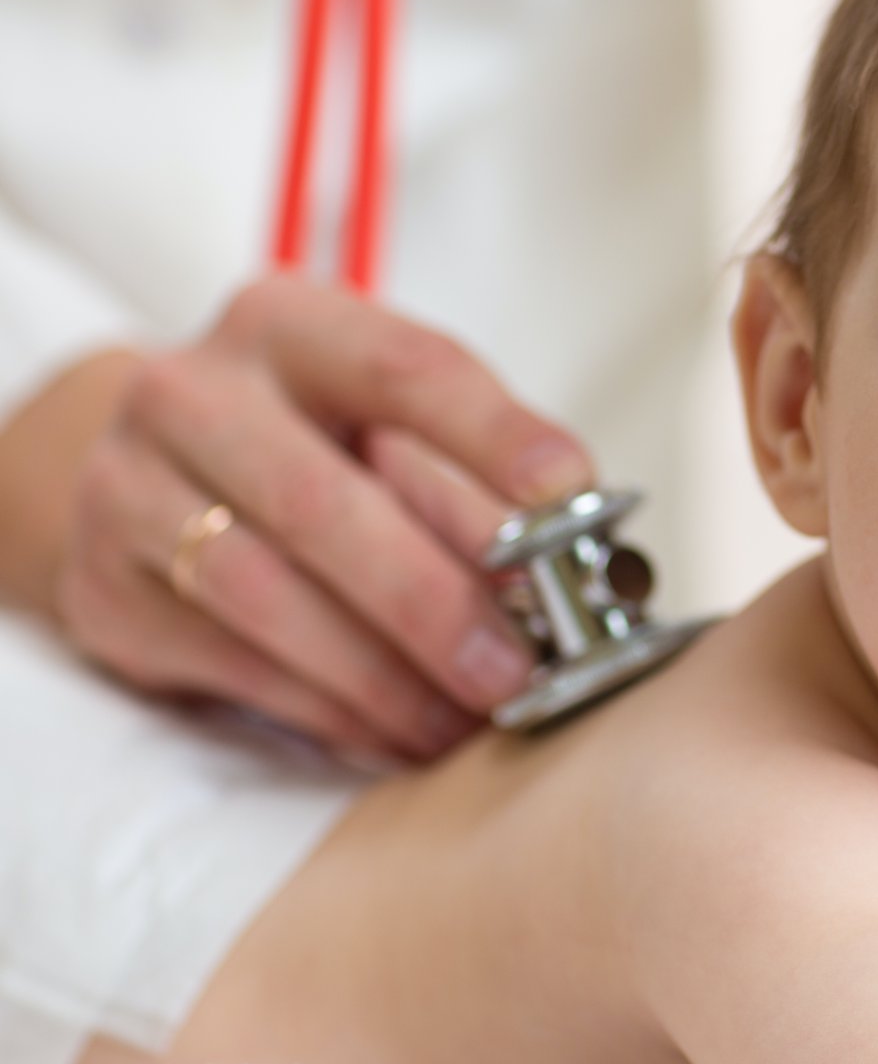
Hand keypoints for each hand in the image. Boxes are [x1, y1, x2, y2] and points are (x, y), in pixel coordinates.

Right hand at [53, 275, 592, 763]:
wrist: (153, 477)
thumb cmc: (315, 446)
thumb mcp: (388, 425)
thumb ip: (475, 474)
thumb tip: (587, 560)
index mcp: (287, 325)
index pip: (405, 367)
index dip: (494, 434)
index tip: (571, 494)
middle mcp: (190, 392)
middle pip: (320, 499)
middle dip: (431, 599)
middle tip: (517, 672)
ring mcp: (126, 489)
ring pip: (265, 595)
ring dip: (383, 677)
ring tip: (467, 724)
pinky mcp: (104, 594)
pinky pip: (235, 665)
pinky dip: (331, 713)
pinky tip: (399, 737)